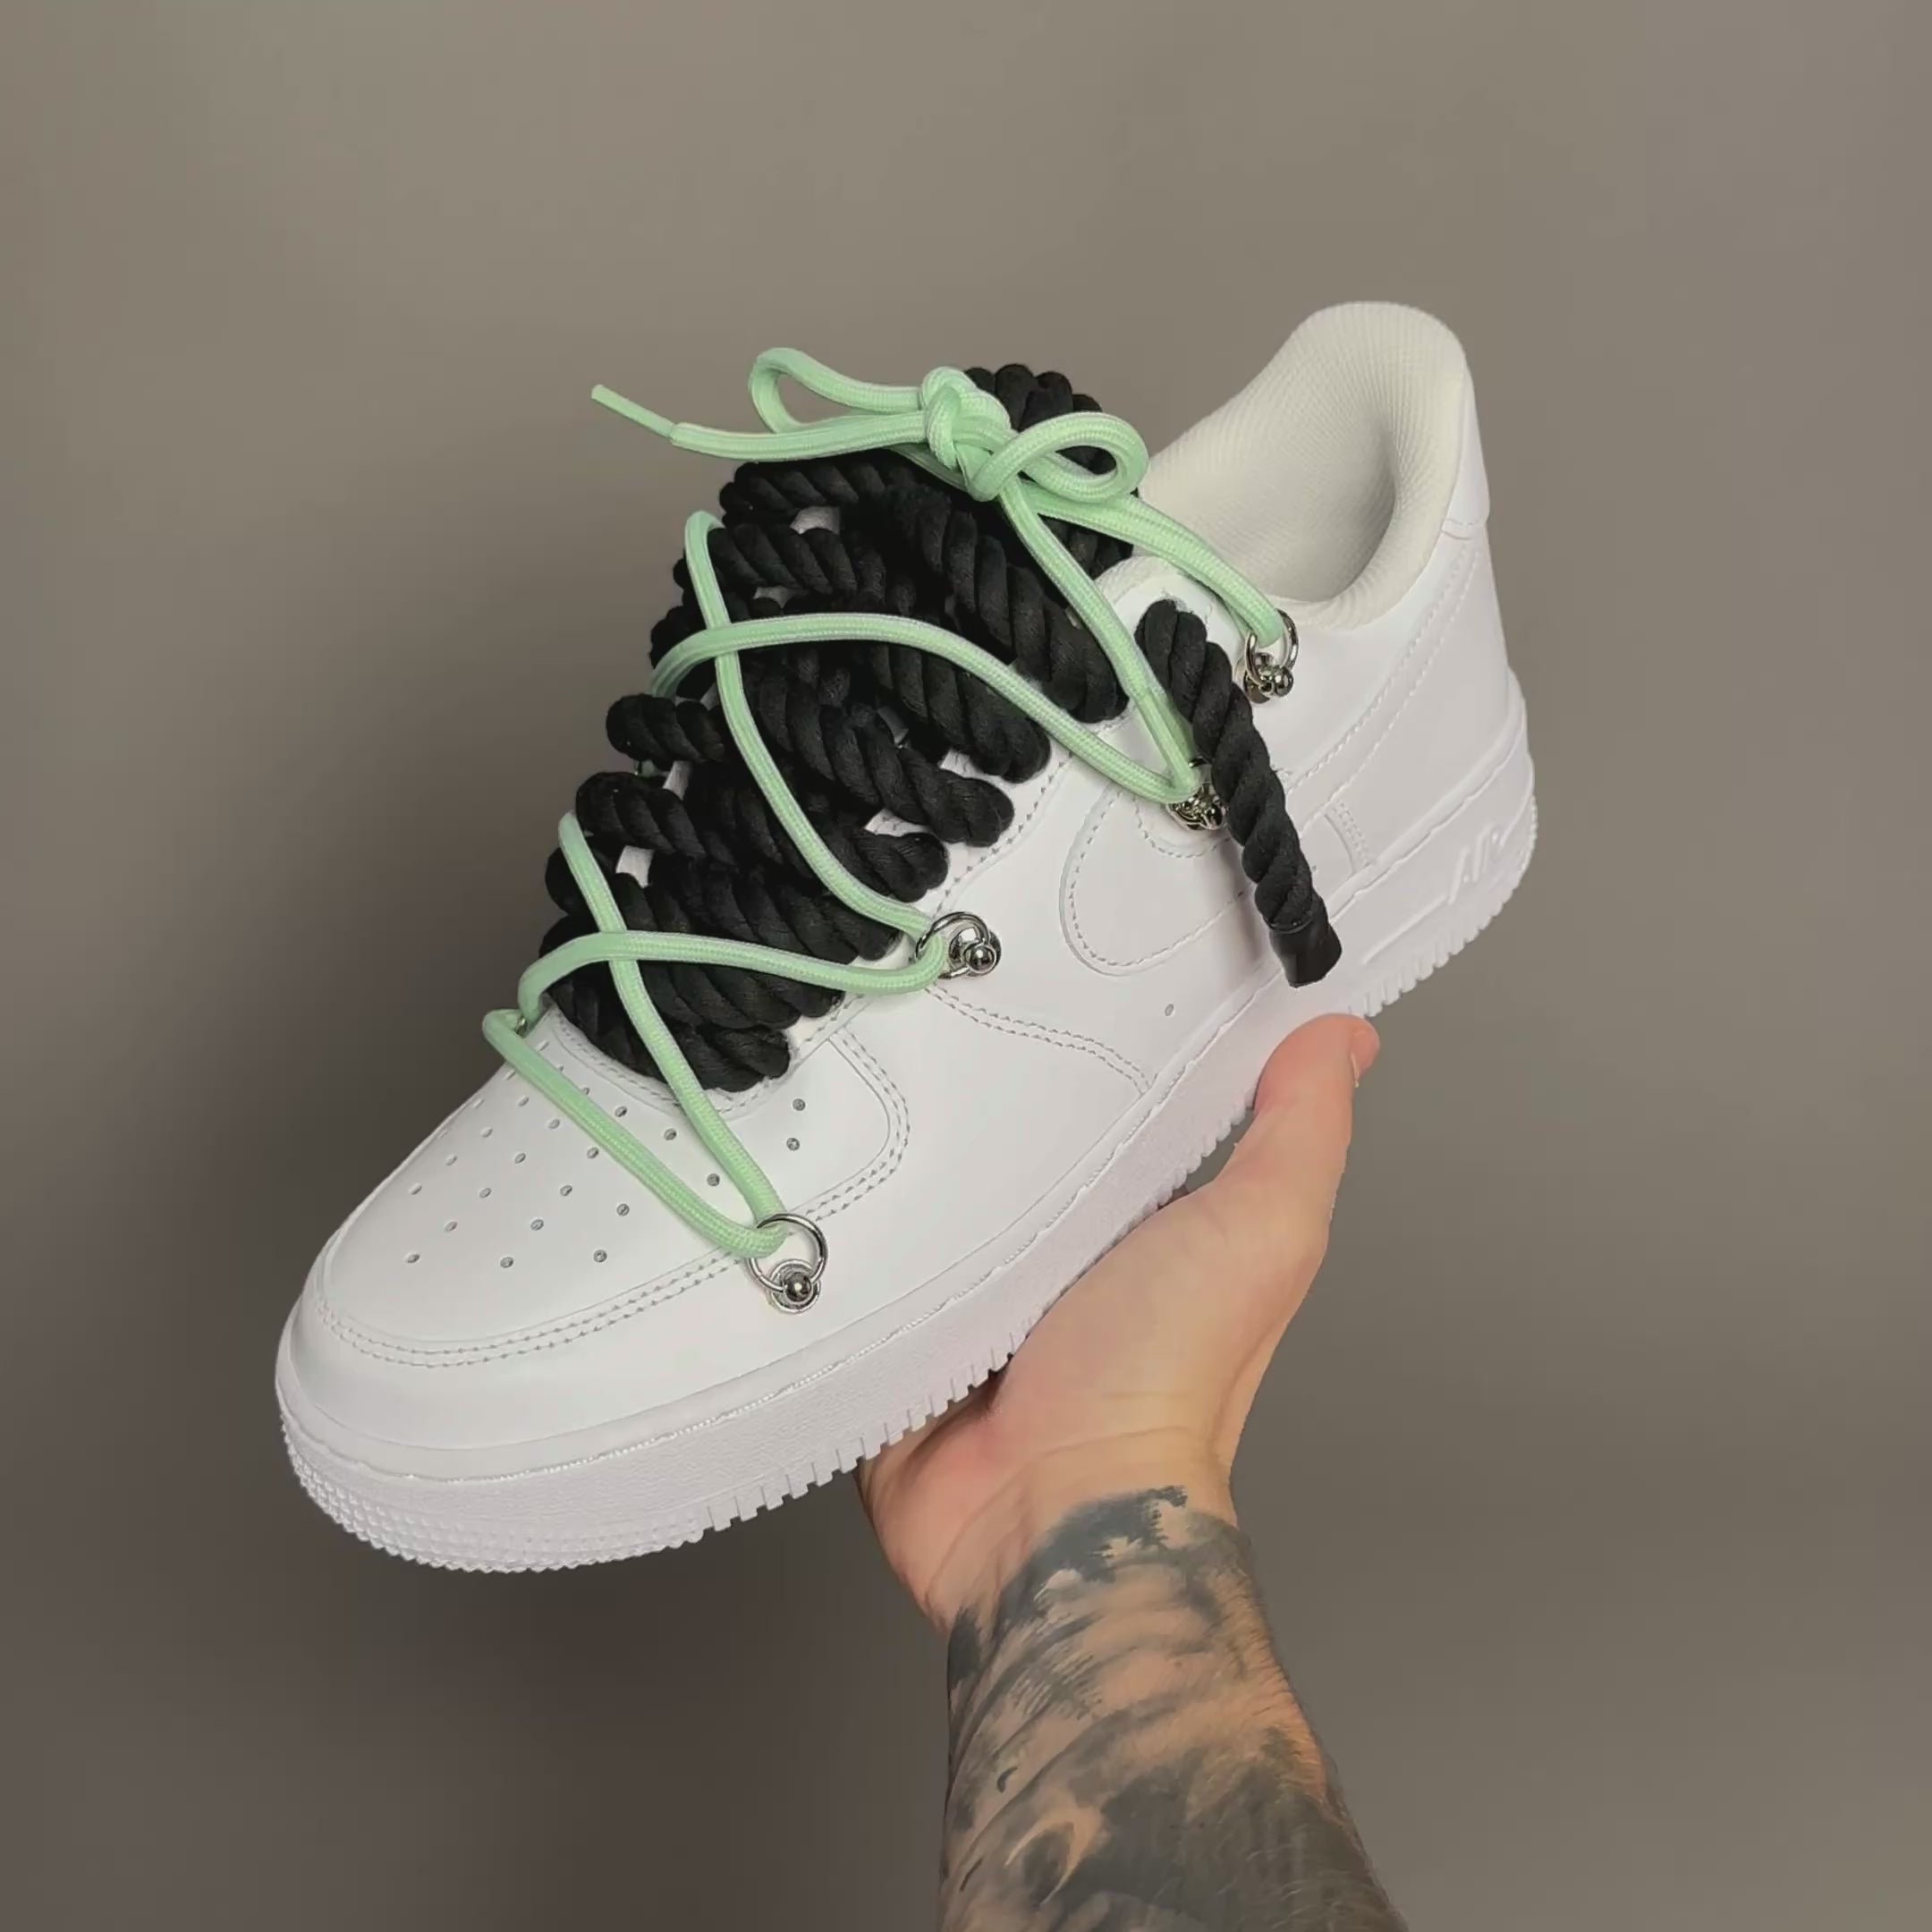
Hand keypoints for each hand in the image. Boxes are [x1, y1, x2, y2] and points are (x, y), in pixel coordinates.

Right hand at [857, 1013, 1377, 1627]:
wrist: (1046, 1508)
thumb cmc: (1165, 1380)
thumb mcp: (1259, 1230)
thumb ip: (1298, 1132)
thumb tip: (1345, 1036)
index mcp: (1141, 1218)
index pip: (1113, 1098)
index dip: (1095, 1029)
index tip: (1061, 947)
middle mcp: (1055, 1249)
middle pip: (1007, 1133)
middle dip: (973, 1072)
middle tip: (932, 976)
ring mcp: (970, 1290)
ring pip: (923, 1182)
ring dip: (896, 1137)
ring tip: (856, 1043)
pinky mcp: (896, 1323)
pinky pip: (858, 1247)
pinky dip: (838, 1210)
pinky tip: (811, 1145)